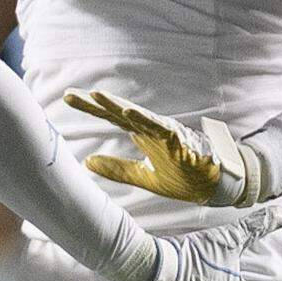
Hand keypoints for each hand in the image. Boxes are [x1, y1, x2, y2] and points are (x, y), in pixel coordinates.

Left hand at [65, 89, 251, 205]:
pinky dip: (146, 119)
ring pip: (137, 114)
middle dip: (94, 102)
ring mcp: (164, 132)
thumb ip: (117, 169)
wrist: (214, 186)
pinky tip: (130, 113)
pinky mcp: (180, 140)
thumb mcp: (143, 177)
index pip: (109, 117)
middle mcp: (149, 128)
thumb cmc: (182, 176)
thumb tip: (86, 162)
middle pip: (117, 111)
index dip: (89, 107)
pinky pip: (160, 127)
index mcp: (140, 133)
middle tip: (68, 94)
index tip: (67, 97)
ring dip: (116, 105)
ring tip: (96, 95)